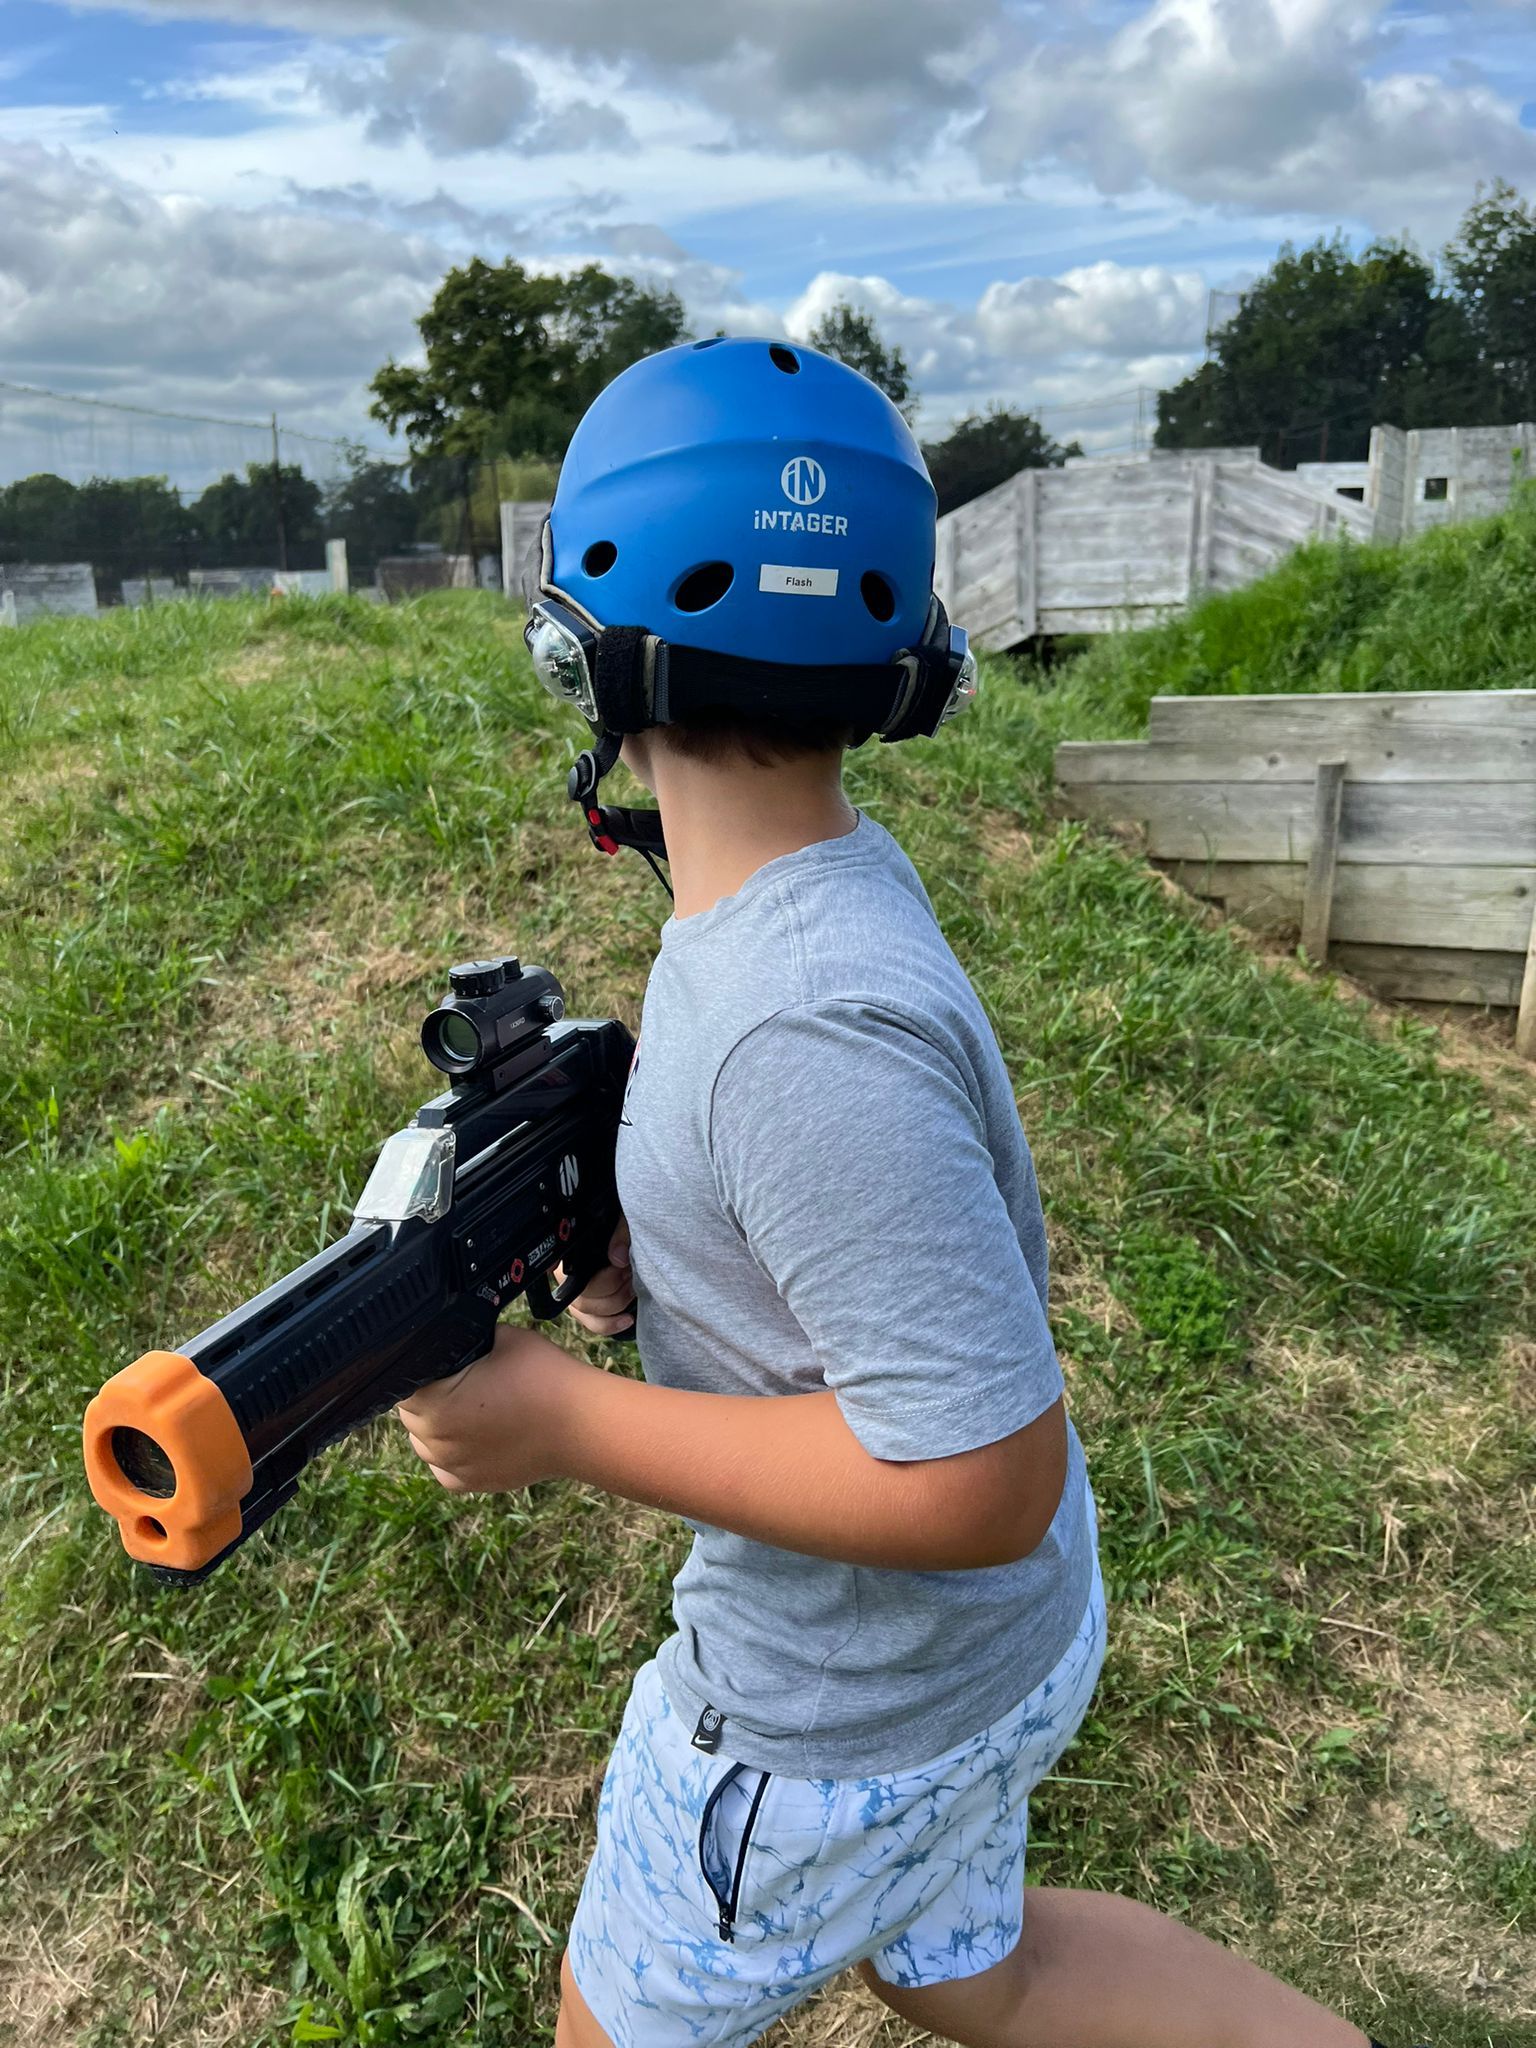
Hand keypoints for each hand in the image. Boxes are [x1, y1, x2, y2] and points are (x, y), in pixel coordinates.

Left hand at [396, 1324, 579, 1493]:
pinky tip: (478, 1433)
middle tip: (467, 1380)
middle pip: (412, 1413)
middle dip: (431, 1395)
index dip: (424, 1366)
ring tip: (474, 1406)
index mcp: (436, 1403)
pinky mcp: (470, 1484)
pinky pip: (445, 1466)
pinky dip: (454, 1451)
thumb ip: (463, 1336)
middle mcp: (436, 1441)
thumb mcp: (499, 1336)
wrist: (583, 1424)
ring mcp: (452, 1467)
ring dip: (439, 1424)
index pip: (404, 1380)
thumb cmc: (545, 1376)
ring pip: (425, 1441)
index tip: (450, 1361)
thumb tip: (444, 1333)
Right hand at [566, 1217, 635, 1337]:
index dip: (584, 1271)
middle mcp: (563, 1273)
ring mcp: (574, 1294)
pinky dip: (611, 1324)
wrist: (627, 1240)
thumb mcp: (622, 1219)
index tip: (616, 1265)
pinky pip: (594, 1324)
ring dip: (615, 1301)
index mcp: (567, 1249)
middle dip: (610, 1285)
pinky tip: (628, 1319)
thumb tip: (618, 1258)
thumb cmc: (620, 1228)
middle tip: (629, 1272)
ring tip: (631, 1285)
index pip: (560, 1264)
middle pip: (579, 1293)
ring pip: (586, 1310)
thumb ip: (620, 1233)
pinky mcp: (587, 1309)